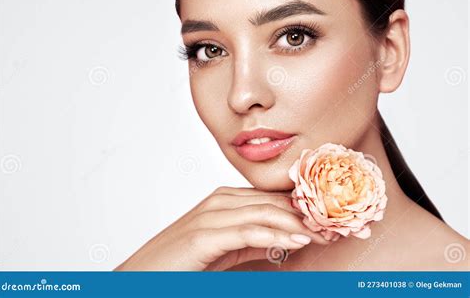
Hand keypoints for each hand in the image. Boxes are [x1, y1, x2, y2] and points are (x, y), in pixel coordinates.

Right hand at [114, 186, 331, 270]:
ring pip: (264, 213)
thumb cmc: (181, 264)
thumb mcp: (225, 249)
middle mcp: (218, 202)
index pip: (271, 199)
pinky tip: (298, 241)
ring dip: (298, 224)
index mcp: (223, 200)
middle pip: (272, 202)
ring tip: (324, 234)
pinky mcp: (203, 236)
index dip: (301, 209)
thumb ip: (251, 239)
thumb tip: (283, 238)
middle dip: (305, 215)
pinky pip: (247, 231)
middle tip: (334, 226)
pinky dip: (276, 235)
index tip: (327, 220)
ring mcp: (209, 216)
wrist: (143, 277)